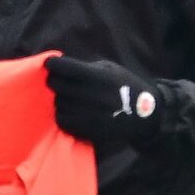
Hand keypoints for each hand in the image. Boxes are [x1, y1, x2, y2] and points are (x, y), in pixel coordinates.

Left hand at [47, 55, 168, 149]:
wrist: (143, 114)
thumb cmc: (123, 86)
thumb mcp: (109, 69)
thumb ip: (84, 67)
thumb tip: (58, 65)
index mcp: (98, 76)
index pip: (64, 67)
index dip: (52, 64)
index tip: (50, 64)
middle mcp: (92, 95)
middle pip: (57, 85)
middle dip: (54, 81)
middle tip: (57, 81)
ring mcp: (89, 114)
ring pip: (58, 104)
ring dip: (60, 99)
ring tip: (68, 97)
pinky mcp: (88, 130)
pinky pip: (63, 120)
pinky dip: (63, 114)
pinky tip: (71, 110)